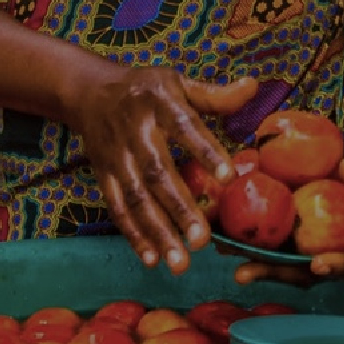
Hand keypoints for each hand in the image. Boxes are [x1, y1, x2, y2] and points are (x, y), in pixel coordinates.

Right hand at [69, 68, 256, 274]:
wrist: (89, 91)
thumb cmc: (146, 89)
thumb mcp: (177, 82)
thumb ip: (214, 95)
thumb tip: (253, 87)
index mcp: (158, 102)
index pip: (185, 126)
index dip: (205, 151)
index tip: (229, 177)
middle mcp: (135, 131)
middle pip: (157, 173)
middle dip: (179, 209)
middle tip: (202, 240)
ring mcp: (116, 156)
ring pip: (136, 198)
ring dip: (157, 232)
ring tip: (180, 262)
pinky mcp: (103, 174)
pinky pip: (117, 208)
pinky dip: (133, 234)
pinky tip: (152, 259)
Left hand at [233, 155, 343, 285]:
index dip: (338, 268)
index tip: (319, 264)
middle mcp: (333, 257)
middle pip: (305, 272)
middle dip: (273, 273)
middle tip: (245, 273)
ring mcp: (310, 249)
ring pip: (281, 260)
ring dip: (250, 257)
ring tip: (222, 249)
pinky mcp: (293, 237)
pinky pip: (270, 239)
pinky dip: (246, 234)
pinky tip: (221, 225)